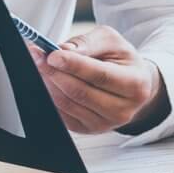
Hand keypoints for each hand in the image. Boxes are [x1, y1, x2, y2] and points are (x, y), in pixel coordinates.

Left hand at [29, 25, 169, 133]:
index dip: (74, 65)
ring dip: (50, 84)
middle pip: (81, 92)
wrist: (133, 84)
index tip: (52, 55)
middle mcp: (123, 110)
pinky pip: (63, 114)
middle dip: (55, 73)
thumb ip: (89, 42)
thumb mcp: (112, 42)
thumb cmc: (123, 61)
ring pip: (68, 104)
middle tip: (38, 57)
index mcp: (135, 84)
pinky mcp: (89, 130)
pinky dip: (51, 96)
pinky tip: (49, 82)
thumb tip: (63, 50)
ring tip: (42, 66)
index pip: (100, 76)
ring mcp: (106, 124)